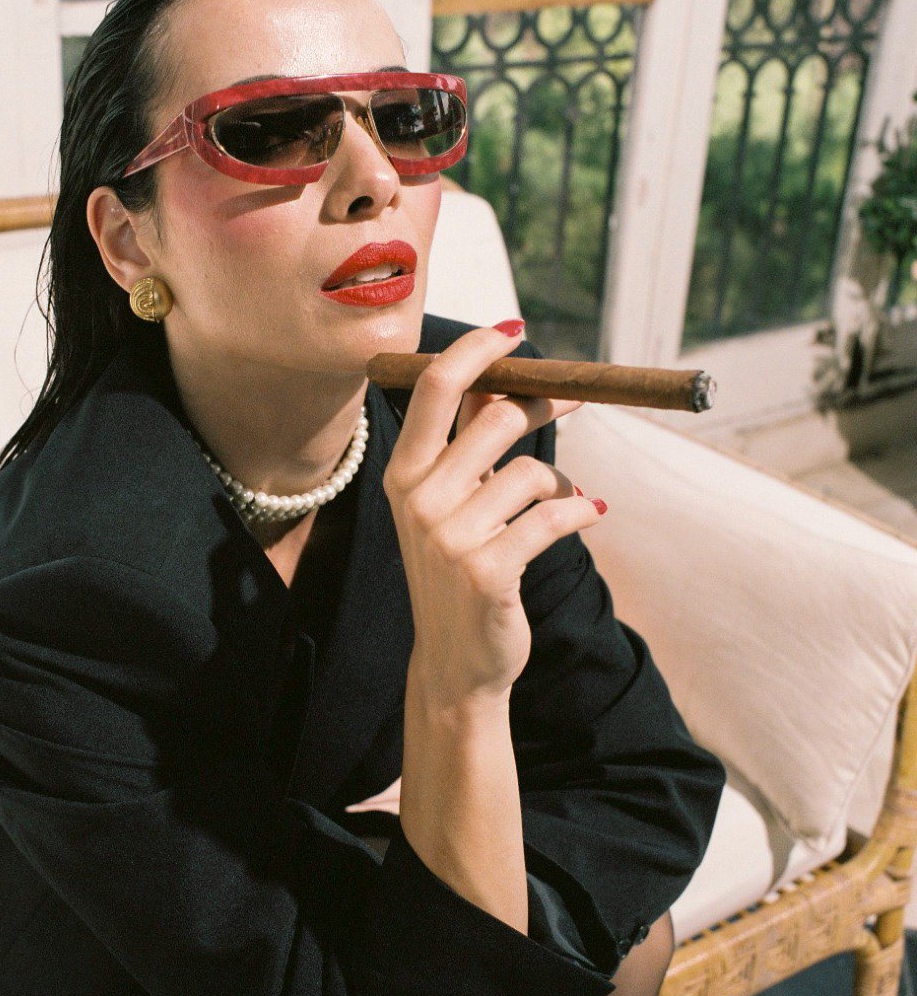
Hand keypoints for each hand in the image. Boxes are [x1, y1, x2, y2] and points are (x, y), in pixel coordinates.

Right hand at [383, 323, 602, 704]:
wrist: (455, 662)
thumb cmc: (458, 571)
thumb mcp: (448, 505)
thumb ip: (467, 446)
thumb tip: (504, 378)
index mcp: (402, 474)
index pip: (436, 388)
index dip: (477, 349)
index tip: (514, 333)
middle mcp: (418, 499)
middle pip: (497, 417)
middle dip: (545, 404)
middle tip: (576, 403)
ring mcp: (450, 537)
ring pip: (532, 471)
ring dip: (562, 481)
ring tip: (569, 499)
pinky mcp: (488, 570)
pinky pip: (555, 516)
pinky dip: (583, 512)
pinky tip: (592, 514)